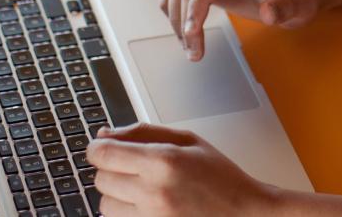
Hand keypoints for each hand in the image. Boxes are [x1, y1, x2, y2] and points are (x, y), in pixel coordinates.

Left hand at [88, 123, 278, 215]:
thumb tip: (105, 134)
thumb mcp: (188, 141)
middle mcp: (153, 193)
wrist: (244, 214)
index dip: (98, 148)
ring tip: (141, 187)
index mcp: (163, 162)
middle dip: (110, 169)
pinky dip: (125, 212)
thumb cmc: (220, 178)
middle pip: (100, 179)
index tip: (103, 147)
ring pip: (105, 205)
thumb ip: (143, 132)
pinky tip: (146, 204)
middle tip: (131, 166)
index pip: (103, 154)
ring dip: (116, 194)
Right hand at [160, 0, 317, 59]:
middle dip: (185, 22)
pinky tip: (183, 30)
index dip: (195, 5)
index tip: (193, 33)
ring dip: (175, 18)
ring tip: (189, 47)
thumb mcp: (303, 4)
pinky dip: (172, 8)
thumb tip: (267, 12)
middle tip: (194, 53)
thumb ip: (288, 7)